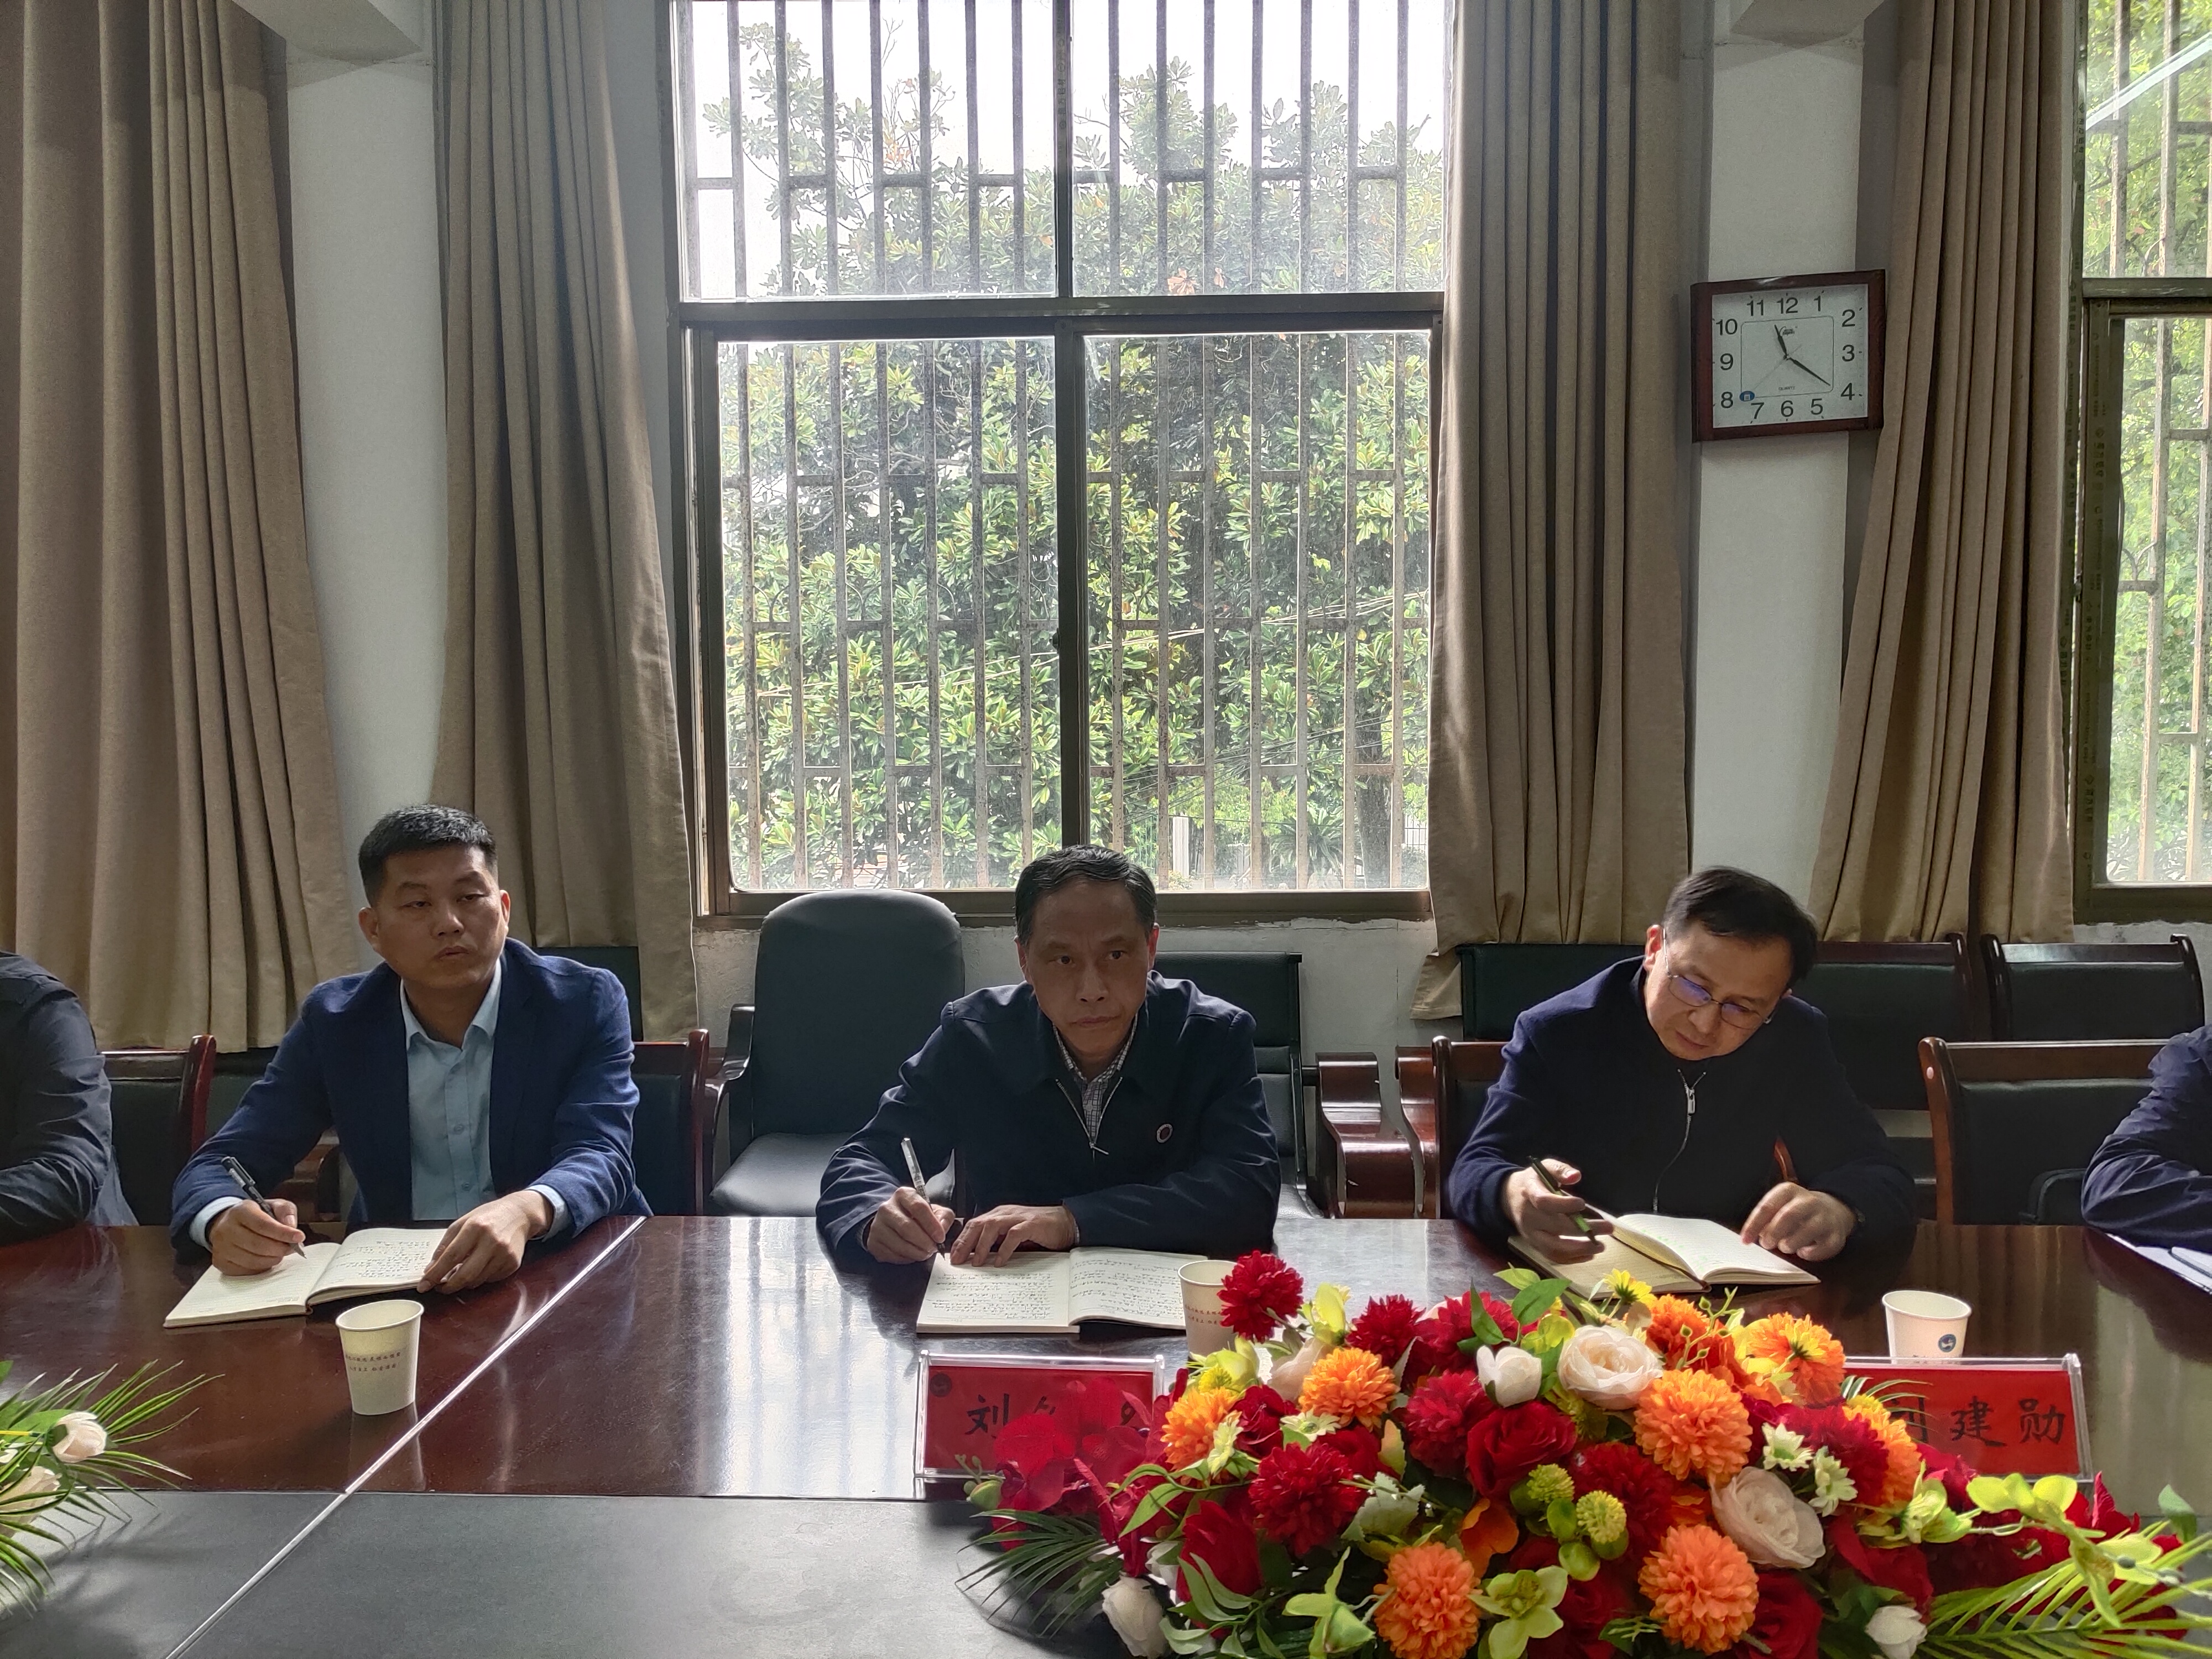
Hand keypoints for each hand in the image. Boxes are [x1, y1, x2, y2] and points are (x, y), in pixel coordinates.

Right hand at [208, 1198, 302, 1274]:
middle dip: (280, 1248)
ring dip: (272, 1259)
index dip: (283, 1233)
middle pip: (258, 1245)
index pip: (263, 1224)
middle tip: (292, 1248)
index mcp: (240, 1211)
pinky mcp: (221, 1262)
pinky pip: (246, 1270)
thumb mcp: (272, 1205)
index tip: (299, 1237)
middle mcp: (226, 1229)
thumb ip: (285, 1211)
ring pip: (252, 1260)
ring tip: (280, 1253)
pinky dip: (261, 1267)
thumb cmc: (255, 1215)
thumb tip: (291, 1226)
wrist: (228, 1223)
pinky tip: (266, 1259)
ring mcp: (221, 1248)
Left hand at [416, 1191, 548, 1293]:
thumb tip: (431, 1269)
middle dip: (449, 1286)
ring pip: (477, 1281)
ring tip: (461, 1273)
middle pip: (465, 1274)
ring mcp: (504, 1254)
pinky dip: (480, 1277)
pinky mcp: (513, 1264)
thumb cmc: (488, 1217)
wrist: (520, 1214)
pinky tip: (480, 1266)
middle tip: (440, 1288)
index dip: (435, 1274)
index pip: (451, 1256)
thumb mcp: (463, 1222)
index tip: (423, 1285)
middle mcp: (492, 1241)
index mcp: (475, 1227)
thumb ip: (446, 1245)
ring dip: (464, 1281)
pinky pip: (490, 1279)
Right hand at [864, 1188, 958, 1263]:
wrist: (892, 1222)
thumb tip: (943, 1227)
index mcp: (903, 1195)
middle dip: (924, 1242)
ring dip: (917, 1253)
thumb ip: (944, 1216)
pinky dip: (906, 1258)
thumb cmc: (916, 1216)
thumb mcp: (933, 1210)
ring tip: (925, 1252)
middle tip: (934, 1248)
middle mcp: (886, 1208)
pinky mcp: (873, 1242)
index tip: (940, 1237)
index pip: (918, 1207)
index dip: (931, 1225)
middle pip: (907, 1228)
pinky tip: (912, 1254)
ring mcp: (877, 1226)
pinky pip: (892, 1255)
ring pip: (900, 1244)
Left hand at [950, 1204, 1076, 1267]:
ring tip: (976, 1262)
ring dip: (982, 1245)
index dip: (962, 1240)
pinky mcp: (1031, 1224)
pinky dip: (1004, 1248)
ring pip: (992, 1227)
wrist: (1066, 1222)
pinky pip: (1013, 1235)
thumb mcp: (1013, 1235)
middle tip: (958, 1260)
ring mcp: (1018, 1217)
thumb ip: (998, 1242)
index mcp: (1000, 1215)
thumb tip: (978, 1259)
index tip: (953, 1256)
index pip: (975, 1224)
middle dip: (965, 1242)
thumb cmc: (1039, 1231)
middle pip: (979, 1224)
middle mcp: (1006, 1213)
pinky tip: (999, 1261)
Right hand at [1502, 1161, 1613, 1262]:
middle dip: (1584, 1229)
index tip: (1583, 1203)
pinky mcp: (1535, 1245)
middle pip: (1555, 1228)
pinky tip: (1589, 1254)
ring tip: (1601, 1246)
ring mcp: (1530, 1234)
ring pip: (1553, 1248)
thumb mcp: (1545, 1168)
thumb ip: (1560, 1170)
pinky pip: (1553, 1256)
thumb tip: (1576, 1176)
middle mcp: (1528, 1217)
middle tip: (1608, 1227)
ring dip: (1579, 1250)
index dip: (1564, 1205)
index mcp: (1530, 1193)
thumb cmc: (1534, 1181)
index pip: (1544, 1202)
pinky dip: (1572, 1259)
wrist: (1510, 1197)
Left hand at [1741, 1182, 1854, 1260]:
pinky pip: (1824, 1246)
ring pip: (1808, 1229)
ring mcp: (1825, 1217)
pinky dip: (1811, 1253)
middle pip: (1789, 1215)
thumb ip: (1766, 1220)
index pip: (1767, 1206)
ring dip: (1792, 1243)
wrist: (1833, 1209)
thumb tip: (1756, 1236)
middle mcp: (1809, 1201)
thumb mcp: (1779, 1207)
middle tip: (1766, 1244)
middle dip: (1774, 1232)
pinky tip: (1803, 1252)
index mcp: (1789, 1191)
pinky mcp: (1837, 1235)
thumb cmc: (1797, 1211)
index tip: (1745, 1240)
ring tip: (1785, 1247)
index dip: (1754, 1224)